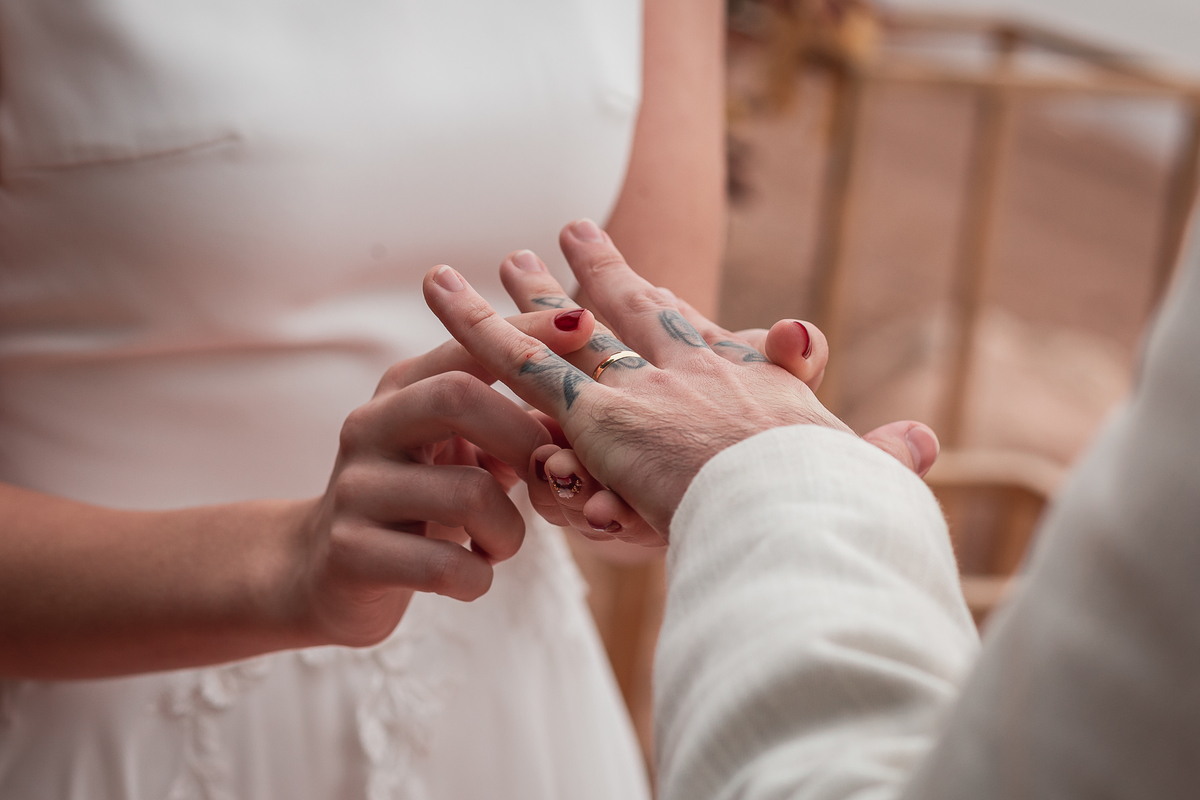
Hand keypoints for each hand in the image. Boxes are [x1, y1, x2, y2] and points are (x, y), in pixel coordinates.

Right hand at [292, 305, 595, 645]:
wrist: (325, 575)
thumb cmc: (417, 504)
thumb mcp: (457, 452)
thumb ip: (507, 422)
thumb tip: (590, 399)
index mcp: (401, 391)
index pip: (466, 347)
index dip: (524, 334)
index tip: (583, 323)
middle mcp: (370, 426)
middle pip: (458, 398)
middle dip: (524, 437)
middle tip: (551, 478)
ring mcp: (356, 489)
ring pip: (467, 493)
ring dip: (510, 530)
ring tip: (501, 545)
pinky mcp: (350, 553)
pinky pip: (445, 564)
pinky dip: (478, 577)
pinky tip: (472, 575)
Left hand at [423, 220, 937, 538]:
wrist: (806, 505)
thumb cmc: (840, 503)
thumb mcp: (862, 473)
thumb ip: (882, 455)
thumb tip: (925, 444)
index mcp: (745, 378)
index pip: (694, 331)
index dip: (665, 302)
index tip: (644, 280)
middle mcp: (689, 367)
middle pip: (628, 309)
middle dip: (594, 272)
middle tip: (560, 237)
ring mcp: (641, 385)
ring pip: (566, 328)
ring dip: (525, 291)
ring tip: (487, 259)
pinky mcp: (599, 414)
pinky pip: (522, 364)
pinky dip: (478, 324)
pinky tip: (439, 287)